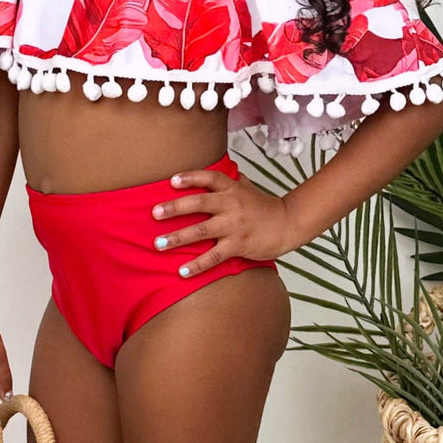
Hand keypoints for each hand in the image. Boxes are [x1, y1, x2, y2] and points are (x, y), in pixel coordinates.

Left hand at [149, 165, 300, 275]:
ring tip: (159, 244)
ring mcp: (234, 226)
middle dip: (175, 208)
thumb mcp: (247, 188)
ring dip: (178, 237)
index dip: (190, 178)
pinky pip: (214, 256)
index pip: (210, 178)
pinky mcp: (238, 245)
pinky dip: (197, 265)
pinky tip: (182, 271)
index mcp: (232, 189)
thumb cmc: (264, 206)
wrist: (288, 223)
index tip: (171, 181)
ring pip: (201, 231)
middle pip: (199, 202)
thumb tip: (211, 171)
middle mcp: (232, 205)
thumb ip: (229, 180)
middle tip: (154, 213)